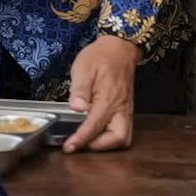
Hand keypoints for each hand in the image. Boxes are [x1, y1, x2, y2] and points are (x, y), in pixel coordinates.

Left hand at [63, 34, 140, 152]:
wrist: (119, 48)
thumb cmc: (99, 56)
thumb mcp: (83, 68)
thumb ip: (80, 90)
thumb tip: (76, 108)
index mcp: (108, 99)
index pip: (95, 126)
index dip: (81, 139)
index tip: (69, 148)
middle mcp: (121, 108)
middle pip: (119, 139)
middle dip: (100, 147)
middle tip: (80, 144)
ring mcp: (126, 109)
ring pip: (124, 137)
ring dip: (107, 144)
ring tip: (87, 140)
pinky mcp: (126, 109)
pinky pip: (123, 129)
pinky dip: (111, 136)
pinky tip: (96, 131)